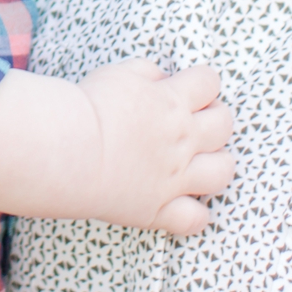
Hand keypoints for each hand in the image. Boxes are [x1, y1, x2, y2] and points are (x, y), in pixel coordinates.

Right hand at [80, 59, 233, 236]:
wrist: (69, 149)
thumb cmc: (88, 107)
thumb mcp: (118, 74)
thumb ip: (147, 72)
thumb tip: (163, 78)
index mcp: (172, 102)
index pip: (208, 81)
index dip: (203, 83)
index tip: (190, 89)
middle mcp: (182, 139)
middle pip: (223, 125)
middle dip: (217, 119)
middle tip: (197, 122)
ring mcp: (174, 177)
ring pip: (221, 172)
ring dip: (218, 165)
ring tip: (201, 163)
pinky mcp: (158, 209)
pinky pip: (193, 219)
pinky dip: (195, 215)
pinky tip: (186, 206)